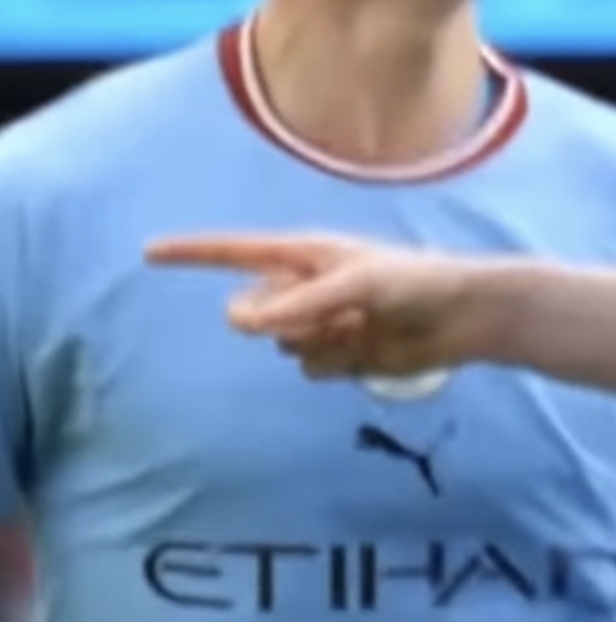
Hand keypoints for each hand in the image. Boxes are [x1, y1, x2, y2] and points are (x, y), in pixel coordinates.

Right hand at [145, 232, 480, 378]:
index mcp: (303, 254)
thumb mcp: (353, 285)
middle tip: (333, 313)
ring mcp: (318, 324)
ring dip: (319, 343)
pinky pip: (310, 369)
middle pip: (254, 313)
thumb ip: (296, 303)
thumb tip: (238, 321)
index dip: (192, 254)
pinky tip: (371, 349)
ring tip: (364, 328)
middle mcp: (303, 288)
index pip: (233, 253)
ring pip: (283, 346)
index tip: (150, 252)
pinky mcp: (337, 357)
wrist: (460, 318)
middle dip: (283, 319)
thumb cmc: (412, 283)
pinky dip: (337, 364)